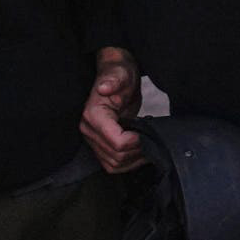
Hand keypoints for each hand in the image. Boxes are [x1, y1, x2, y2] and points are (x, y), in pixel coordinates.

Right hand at [81, 47, 145, 171]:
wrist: (117, 77)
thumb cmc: (119, 75)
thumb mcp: (121, 74)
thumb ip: (114, 81)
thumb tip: (104, 88)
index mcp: (93, 115)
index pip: (116, 142)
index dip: (135, 142)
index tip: (146, 132)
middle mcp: (89, 130)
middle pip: (116, 157)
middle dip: (136, 151)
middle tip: (150, 139)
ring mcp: (93, 139)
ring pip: (114, 165)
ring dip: (133, 160)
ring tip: (146, 145)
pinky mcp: (100, 144)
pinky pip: (112, 164)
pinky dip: (128, 163)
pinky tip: (139, 150)